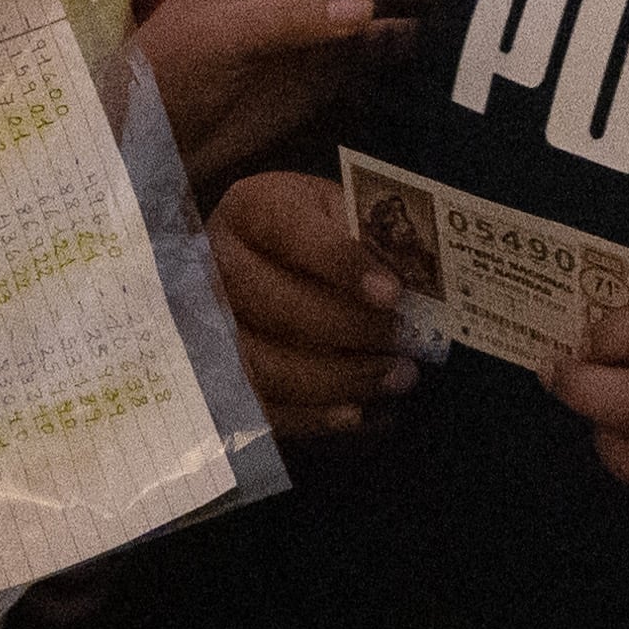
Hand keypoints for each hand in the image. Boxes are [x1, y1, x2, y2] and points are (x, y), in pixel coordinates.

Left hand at [126, 0, 447, 189]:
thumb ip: (292, 18)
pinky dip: (408, 36)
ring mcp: (323, 22)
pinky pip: (382, 41)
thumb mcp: (222, 35)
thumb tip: (368, 9)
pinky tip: (425, 41)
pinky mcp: (335, 66)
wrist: (157, 140)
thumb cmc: (171, 71)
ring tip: (439, 3)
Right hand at [211, 167, 427, 440]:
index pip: (292, 233)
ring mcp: (209, 323)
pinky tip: (358, 415)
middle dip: (347, 329)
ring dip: (336, 379)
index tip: (392, 294)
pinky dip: (312, 418)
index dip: (341, 264)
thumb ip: (370, 237)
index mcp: (252, 209)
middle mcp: (216, 264)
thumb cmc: (318, 233)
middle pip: (273, 304)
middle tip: (405, 344)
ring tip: (395, 379)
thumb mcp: (341, 212)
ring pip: (263, 364)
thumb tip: (418, 283)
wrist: (267, 256)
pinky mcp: (219, 374)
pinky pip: (259, 408)